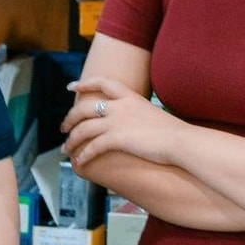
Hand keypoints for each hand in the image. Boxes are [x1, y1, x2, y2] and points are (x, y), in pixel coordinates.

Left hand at [61, 77, 184, 168]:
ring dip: (71, 139)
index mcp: (130, 97)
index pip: (103, 83)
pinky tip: (79, 162)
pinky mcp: (117, 139)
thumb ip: (139, 114)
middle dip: (70, 117)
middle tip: (63, 127)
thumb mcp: (153, 115)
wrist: (180, 141)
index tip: (71, 87)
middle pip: (85, 107)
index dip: (85, 84)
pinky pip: (92, 146)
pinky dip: (83, 155)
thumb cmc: (174, 132)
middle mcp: (120, 106)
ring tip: (66, 149)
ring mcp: (117, 122)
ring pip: (84, 128)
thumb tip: (136, 124)